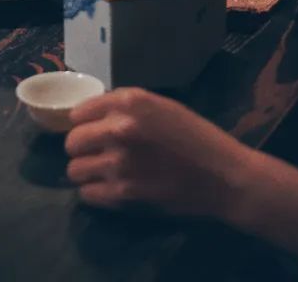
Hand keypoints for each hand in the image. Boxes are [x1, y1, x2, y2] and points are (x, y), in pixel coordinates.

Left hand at [65, 88, 255, 217]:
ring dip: (87, 172)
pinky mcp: (123, 194)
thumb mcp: (161, 107)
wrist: (225, 177)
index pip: (79, 111)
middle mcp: (119, 129)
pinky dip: (96, 192)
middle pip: (72, 142)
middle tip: (98, 154)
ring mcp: (119, 163)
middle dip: (82, 148)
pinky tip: (112, 188)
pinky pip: (87, 194)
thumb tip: (91, 116)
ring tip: (104, 173)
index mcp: (131, 102)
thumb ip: (125, 108)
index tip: (93, 131)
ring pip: (74, 170)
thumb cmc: (197, 138)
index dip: (84, 123)